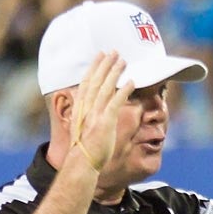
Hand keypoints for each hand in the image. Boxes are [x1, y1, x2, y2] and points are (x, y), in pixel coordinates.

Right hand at [71, 52, 134, 171]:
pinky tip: (132, 82)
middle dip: (105, 64)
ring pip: (105, 87)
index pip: (87, 82)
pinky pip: (115, 103)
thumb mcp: (84, 126)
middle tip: (114, 51)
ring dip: (114, 72)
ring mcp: (95, 114)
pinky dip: (123, 91)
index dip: (94, 67)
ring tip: (123, 60)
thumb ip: (89, 114)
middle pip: (96, 80)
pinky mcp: (105, 122)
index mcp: (80, 107)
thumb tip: (95, 108)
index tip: (100, 55)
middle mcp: (86, 107)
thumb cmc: (85, 147)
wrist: (82, 162)